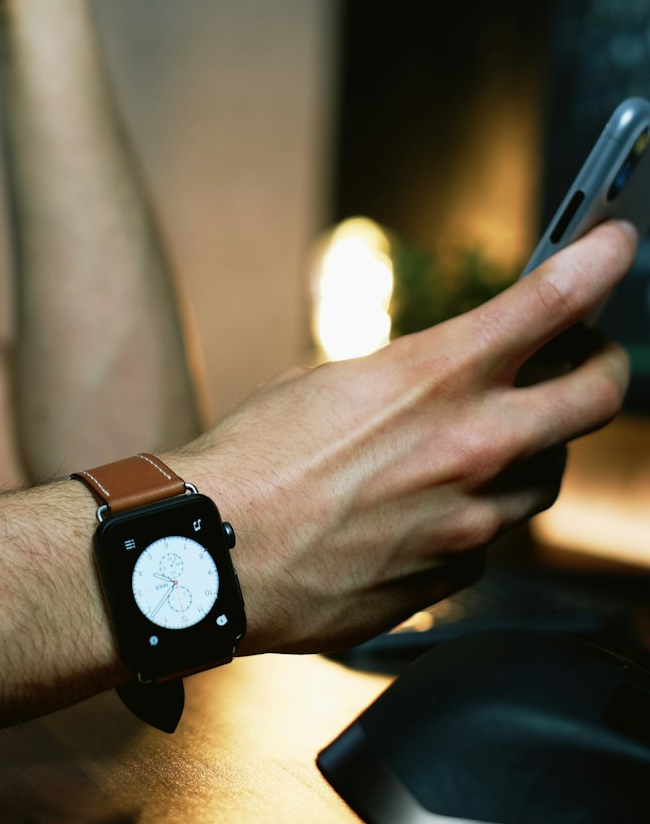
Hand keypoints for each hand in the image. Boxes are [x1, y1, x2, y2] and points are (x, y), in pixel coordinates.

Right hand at [171, 220, 636, 655]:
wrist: (213, 555)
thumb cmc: (255, 459)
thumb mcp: (329, 381)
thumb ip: (411, 377)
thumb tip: (448, 380)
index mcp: (432, 378)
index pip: (549, 304)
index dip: (597, 264)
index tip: (614, 246)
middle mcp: (470, 447)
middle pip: (594, 398)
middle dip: (605, 368)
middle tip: (596, 360)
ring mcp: (469, 520)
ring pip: (547, 479)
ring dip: (533, 452)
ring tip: (491, 442)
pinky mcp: (453, 577)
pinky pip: (490, 539)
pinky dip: (473, 516)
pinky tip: (426, 510)